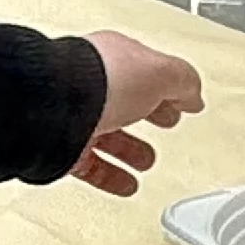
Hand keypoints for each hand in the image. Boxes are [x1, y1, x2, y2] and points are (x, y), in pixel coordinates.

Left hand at [75, 28, 204, 194]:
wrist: (52, 107)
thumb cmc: (98, 79)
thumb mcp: (159, 72)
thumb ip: (181, 81)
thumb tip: (193, 93)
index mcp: (113, 59)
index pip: (144, 71)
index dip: (166, 86)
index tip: (180, 99)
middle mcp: (90, 85)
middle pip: (124, 101)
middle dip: (147, 114)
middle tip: (165, 121)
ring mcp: (74, 117)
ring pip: (107, 136)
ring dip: (130, 150)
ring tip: (147, 161)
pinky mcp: (62, 148)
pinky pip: (90, 166)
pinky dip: (110, 177)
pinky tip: (126, 185)